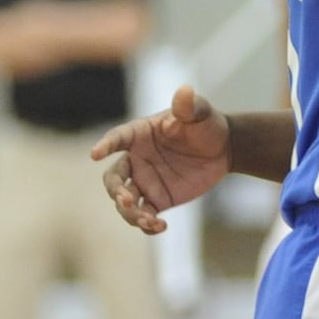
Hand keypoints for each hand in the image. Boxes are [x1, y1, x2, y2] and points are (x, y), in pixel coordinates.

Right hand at [90, 85, 230, 233]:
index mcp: (140, 134)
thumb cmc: (206, 124)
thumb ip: (189, 106)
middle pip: (113, 178)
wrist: (224, 149)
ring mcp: (144, 181)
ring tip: (149, 219)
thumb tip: (184, 92)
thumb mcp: (199, 113)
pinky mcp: (157, 199)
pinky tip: (160, 226)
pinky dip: (147, 224)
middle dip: (115, 190)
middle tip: (126, 199)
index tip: (95, 154)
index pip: (117, 138)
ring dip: (130, 213)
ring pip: (125, 202)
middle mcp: (136, 159)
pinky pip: (144, 215)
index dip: (105, 145)